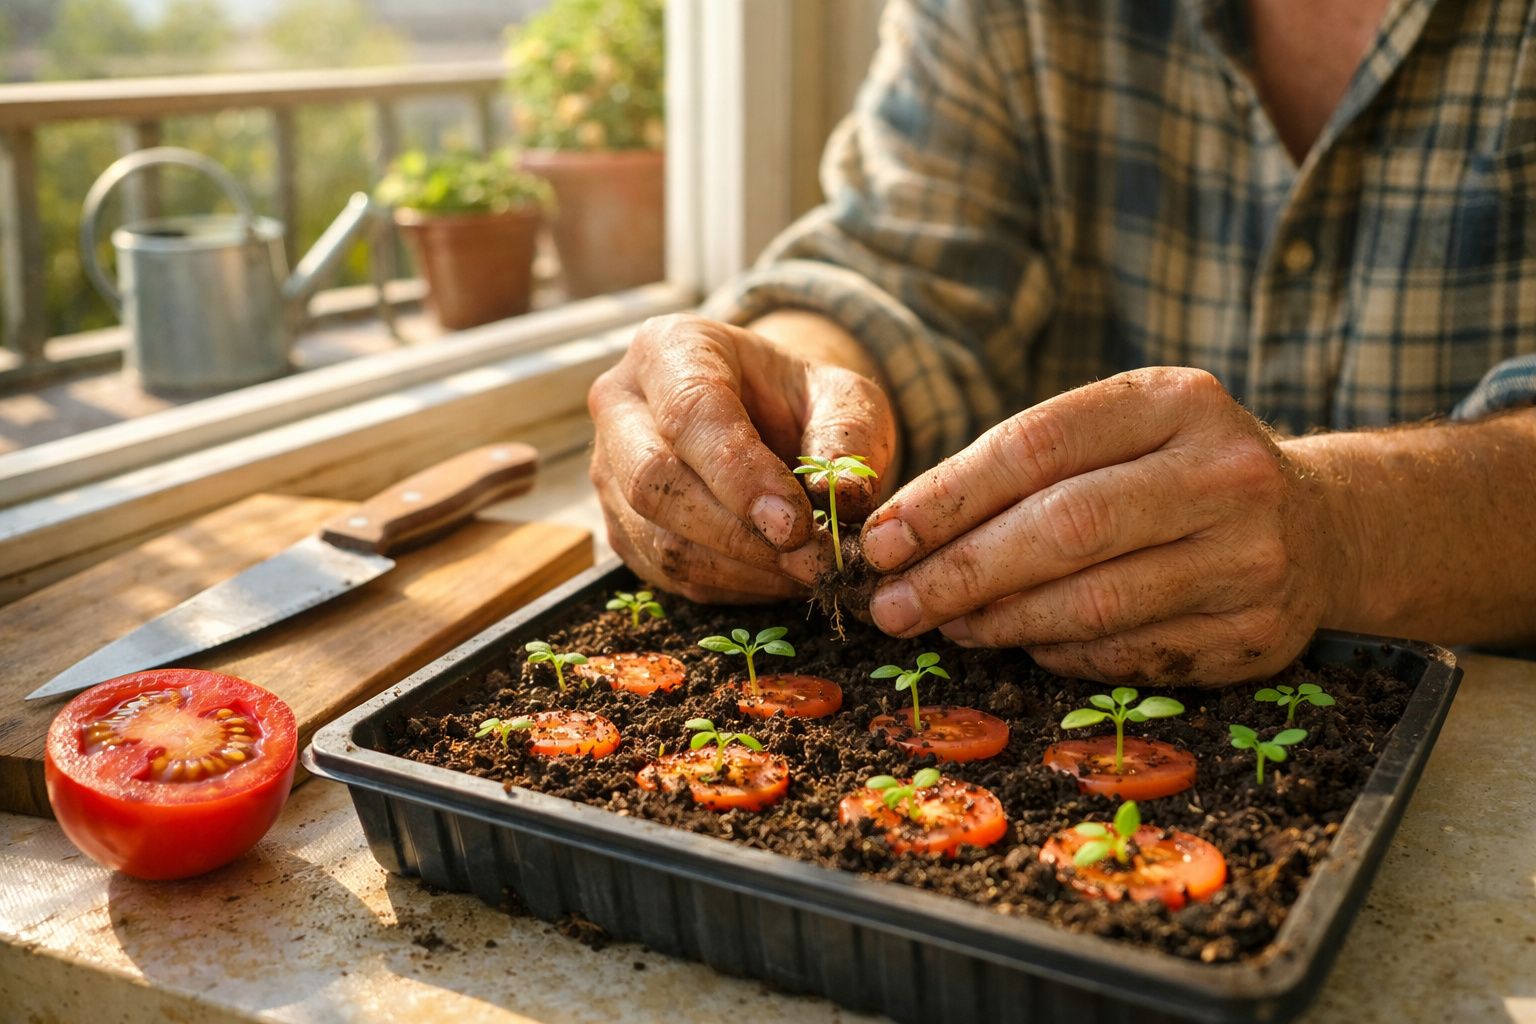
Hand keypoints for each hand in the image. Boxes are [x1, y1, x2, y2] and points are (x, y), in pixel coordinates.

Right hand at [589, 313, 895, 602]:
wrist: (770, 419)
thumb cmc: (801, 400)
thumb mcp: (845, 397)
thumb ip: (848, 436)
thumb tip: (843, 497)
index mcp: (670, 348)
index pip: (689, 413)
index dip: (740, 475)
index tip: (796, 523)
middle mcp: (621, 404)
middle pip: (654, 482)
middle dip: (737, 533)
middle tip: (810, 558)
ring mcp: (609, 469)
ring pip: (657, 538)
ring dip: (739, 569)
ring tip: (805, 570)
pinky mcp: (618, 525)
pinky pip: (664, 572)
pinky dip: (727, 586)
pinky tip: (775, 577)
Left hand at [858, 368, 1344, 684]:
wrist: (1324, 526)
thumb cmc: (1181, 472)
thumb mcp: (1123, 432)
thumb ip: (1028, 467)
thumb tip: (906, 536)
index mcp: (1177, 401)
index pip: (1037, 444)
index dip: (946, 497)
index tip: (881, 539)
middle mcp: (1226, 473)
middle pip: (1064, 528)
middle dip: (959, 572)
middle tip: (892, 604)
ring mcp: (1252, 558)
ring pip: (1094, 603)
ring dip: (1001, 622)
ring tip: (947, 623)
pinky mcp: (1257, 635)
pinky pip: (1128, 655)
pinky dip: (1061, 653)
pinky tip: (1024, 643)